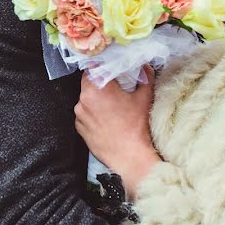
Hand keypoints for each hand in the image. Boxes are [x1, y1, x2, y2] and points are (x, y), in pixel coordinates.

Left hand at [74, 66, 160, 199]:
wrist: (130, 158)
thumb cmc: (137, 127)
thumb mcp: (144, 97)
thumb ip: (145, 76)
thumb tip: (145, 66)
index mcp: (96, 89)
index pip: (93, 67)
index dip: (102, 66)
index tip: (111, 69)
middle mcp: (83, 100)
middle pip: (89, 83)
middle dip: (100, 83)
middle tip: (115, 87)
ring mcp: (79, 116)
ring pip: (86, 99)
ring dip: (96, 99)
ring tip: (112, 106)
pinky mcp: (79, 129)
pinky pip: (85, 114)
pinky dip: (93, 113)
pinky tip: (107, 119)